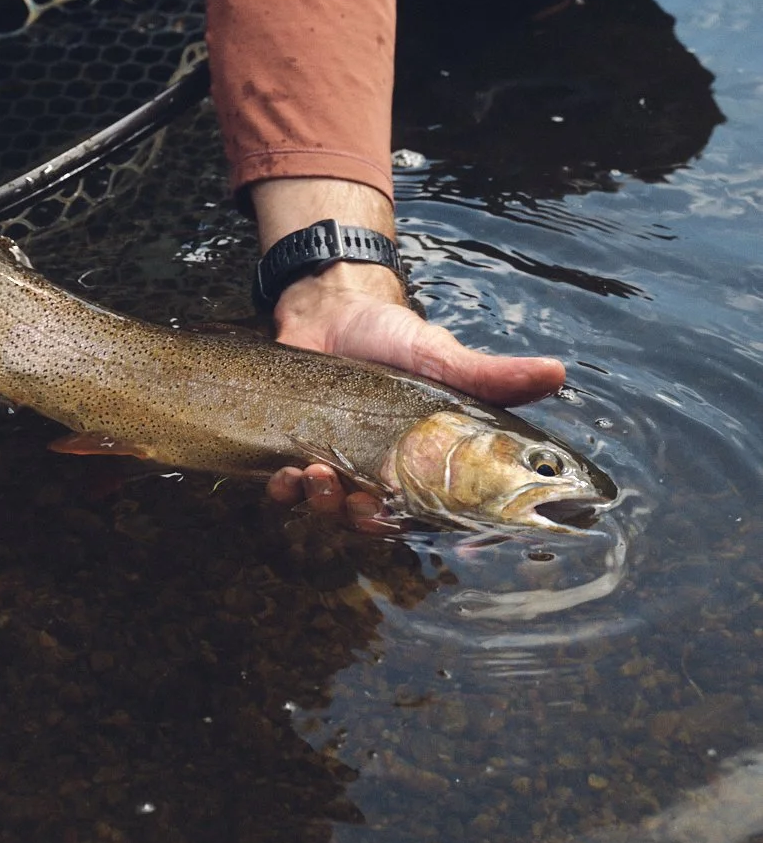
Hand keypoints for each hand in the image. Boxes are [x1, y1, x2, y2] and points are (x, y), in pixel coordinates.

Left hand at [250, 177, 564, 528]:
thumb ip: (490, 375)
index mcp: (422, 462)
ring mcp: (336, 463)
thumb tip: (557, 372)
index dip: (436, 529)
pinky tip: (284, 478)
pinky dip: (285, 490)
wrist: (329, 306)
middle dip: (365, 519)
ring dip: (323, 505)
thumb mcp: (440, 355)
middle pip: (377, 519)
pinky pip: (289, 487)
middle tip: (357, 500)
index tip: (437, 536)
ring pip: (331, 508)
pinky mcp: (295, 449)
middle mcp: (380, 472)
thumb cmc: (391, 334)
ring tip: (315, 478)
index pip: (435, 512)